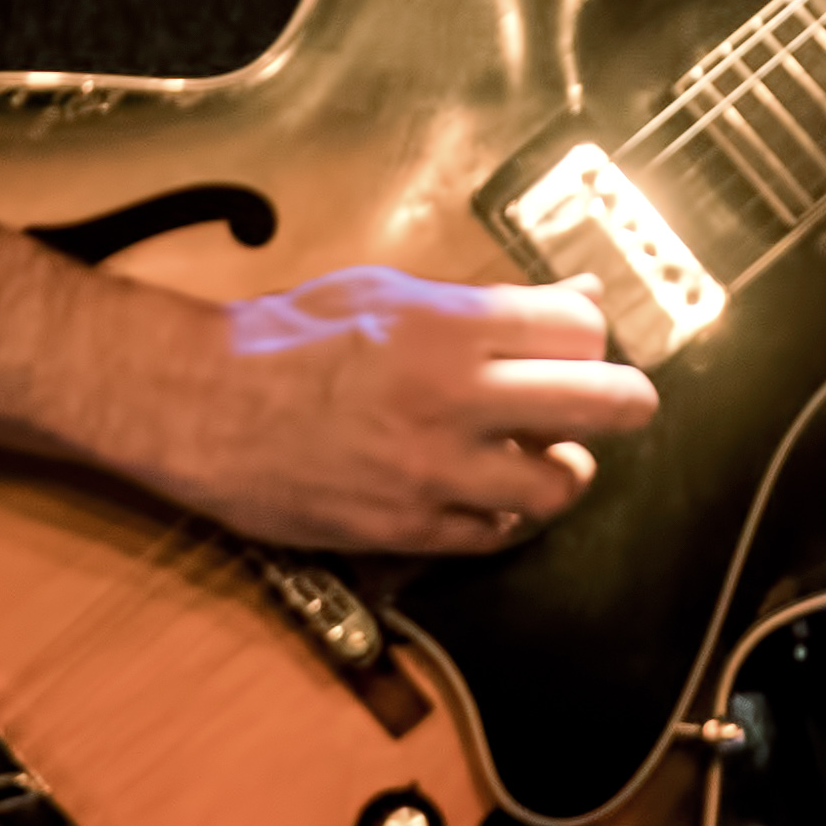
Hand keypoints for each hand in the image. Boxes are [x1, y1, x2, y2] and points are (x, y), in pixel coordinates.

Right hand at [161, 266, 658, 556]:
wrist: (201, 406)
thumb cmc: (288, 336)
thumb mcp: (390, 289)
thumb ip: (488, 300)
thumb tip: (577, 292)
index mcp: (453, 328)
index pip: (581, 330)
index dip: (591, 335)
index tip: (579, 342)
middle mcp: (457, 401)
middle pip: (602, 405)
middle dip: (624, 401)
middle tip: (619, 403)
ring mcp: (435, 475)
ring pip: (559, 486)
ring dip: (561, 468)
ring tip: (539, 453)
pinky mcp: (408, 531)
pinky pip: (495, 536)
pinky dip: (501, 515)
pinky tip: (482, 492)